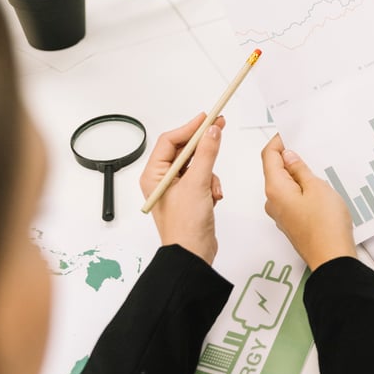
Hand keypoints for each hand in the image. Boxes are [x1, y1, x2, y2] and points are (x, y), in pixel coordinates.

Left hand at [139, 113, 224, 263]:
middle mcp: (163, 180)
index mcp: (154, 175)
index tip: (207, 118)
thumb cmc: (185, 226)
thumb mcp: (197, 184)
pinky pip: (204, 179)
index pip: (170, 140)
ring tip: (212, 188)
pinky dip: (212, 185)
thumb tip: (213, 131)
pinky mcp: (190, 197)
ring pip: (198, 164)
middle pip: (185, 150)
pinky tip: (214, 197)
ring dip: (210, 173)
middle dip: (203, 147)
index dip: (190, 127)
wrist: (192, 255)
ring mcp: (177, 189)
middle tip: (219, 128)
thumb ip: (207, 154)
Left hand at [261, 134, 355, 270]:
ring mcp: (281, 214)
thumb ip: (301, 170)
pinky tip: (317, 190)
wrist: (332, 258)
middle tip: (307, 148)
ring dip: (296, 175)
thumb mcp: (317, 187)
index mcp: (275, 189)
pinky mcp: (291, 222)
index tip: (289, 133)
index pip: (268, 156)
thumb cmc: (325, 226)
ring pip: (284, 186)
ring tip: (317, 171)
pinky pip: (291, 199)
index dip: (278, 142)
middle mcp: (273, 202)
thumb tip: (290, 157)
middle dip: (289, 158)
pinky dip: (300, 189)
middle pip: (274, 171)